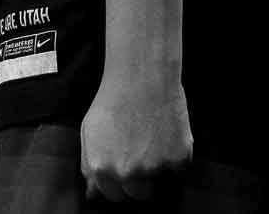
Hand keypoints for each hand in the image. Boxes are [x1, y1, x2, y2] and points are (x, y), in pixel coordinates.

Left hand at [79, 70, 192, 201]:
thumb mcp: (90, 130)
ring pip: (157, 181)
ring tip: (153, 137)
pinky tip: (167, 132)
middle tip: (141, 150)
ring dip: (157, 166)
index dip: (119, 180)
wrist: (143, 74)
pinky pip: (179, 167)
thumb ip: (89, 164)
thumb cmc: (114, 97)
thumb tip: (93, 193)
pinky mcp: (178, 158)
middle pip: (137, 193)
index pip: (113, 194)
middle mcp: (127, 173)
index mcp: (102, 168)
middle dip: (138, 178)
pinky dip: (176, 153)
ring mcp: (154, 168)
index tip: (125, 165)